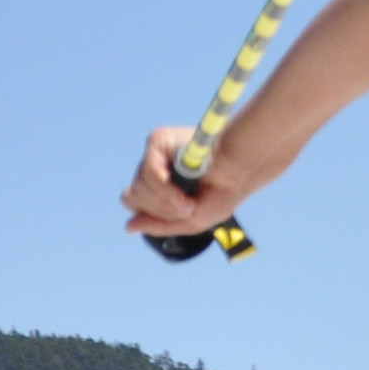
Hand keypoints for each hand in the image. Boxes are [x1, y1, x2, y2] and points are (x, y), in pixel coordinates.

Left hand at [122, 126, 246, 236]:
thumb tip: (128, 227)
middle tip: (186, 207)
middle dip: (160, 210)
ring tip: (187, 200)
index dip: (153, 214)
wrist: (240, 170)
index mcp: (156, 186)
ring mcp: (154, 155)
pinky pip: (149, 175)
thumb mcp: (192, 220)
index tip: (182, 213)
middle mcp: (151, 169)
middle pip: (132, 197)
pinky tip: (182, 191)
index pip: (133, 202)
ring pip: (139, 188)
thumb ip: (160, 225)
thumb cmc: (221, 193)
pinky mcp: (158, 142)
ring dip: (165, 202)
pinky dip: (166, 190)